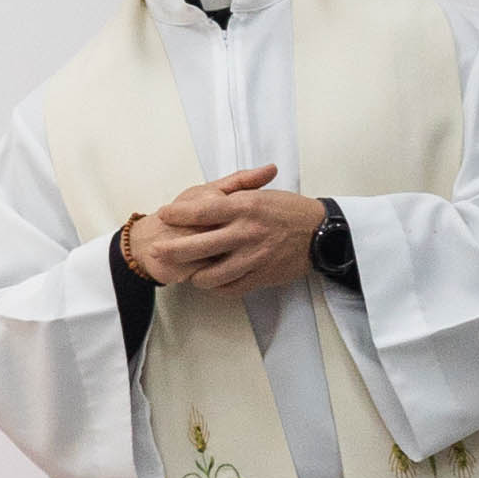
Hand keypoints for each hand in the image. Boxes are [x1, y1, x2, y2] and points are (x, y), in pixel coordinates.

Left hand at [129, 167, 321, 296]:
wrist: (322, 234)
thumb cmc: (289, 211)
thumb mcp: (262, 193)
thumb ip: (234, 189)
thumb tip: (206, 192)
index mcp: (244, 207)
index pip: (201, 211)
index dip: (178, 214)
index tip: (164, 214)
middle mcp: (246, 233)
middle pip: (198, 246)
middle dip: (172, 250)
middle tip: (156, 251)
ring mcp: (254, 258)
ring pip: (212, 275)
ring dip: (194, 275)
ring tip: (186, 271)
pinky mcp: (262, 276)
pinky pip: (231, 288)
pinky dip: (217, 287)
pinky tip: (210, 282)